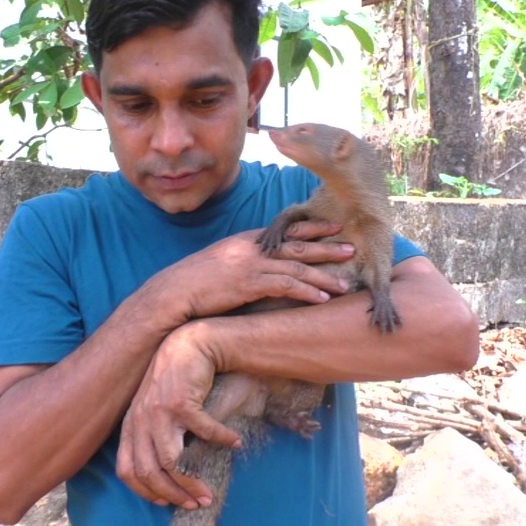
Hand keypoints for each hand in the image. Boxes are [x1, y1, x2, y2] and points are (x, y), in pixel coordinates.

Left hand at [116, 322, 243, 508]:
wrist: (190, 342)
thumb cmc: (177, 377)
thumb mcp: (156, 407)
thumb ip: (155, 433)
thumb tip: (169, 469)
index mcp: (131, 425)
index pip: (128, 470)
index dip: (146, 491)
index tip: (165, 502)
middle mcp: (140, 420)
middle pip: (150, 472)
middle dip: (173, 494)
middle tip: (195, 503)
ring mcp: (158, 411)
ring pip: (171, 462)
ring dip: (192, 481)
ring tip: (209, 492)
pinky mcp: (180, 402)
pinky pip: (202, 433)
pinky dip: (220, 440)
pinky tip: (234, 442)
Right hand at [149, 220, 353, 321]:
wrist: (173, 292)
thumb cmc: (194, 283)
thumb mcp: (221, 263)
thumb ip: (243, 260)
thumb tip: (261, 267)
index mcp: (247, 240)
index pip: (285, 230)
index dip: (311, 228)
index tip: (334, 227)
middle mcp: (252, 248)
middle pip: (298, 245)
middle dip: (327, 246)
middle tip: (352, 248)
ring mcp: (251, 264)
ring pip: (297, 267)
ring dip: (324, 275)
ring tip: (345, 284)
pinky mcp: (249, 284)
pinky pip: (285, 286)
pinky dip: (306, 291)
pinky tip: (322, 299)